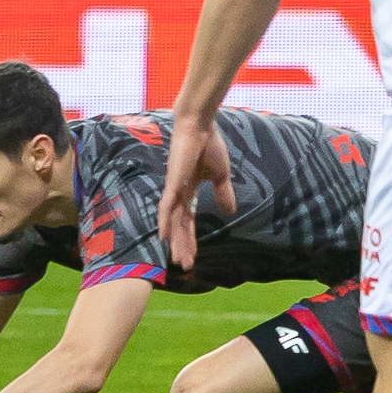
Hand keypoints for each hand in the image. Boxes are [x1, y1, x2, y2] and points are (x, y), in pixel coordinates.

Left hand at [158, 116, 233, 275]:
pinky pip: (166, 205)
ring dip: (176, 241)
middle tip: (184, 266)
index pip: (188, 220)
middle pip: (179, 226)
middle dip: (182, 246)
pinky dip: (163, 220)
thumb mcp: (219, 175)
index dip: (190, 239)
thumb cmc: (209, 145)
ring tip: (178, 260)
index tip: (192, 257)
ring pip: (173, 221)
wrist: (200, 126)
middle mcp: (178, 193)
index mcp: (189, 191)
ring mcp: (173, 188)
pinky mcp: (173, 182)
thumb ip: (222, 193)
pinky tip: (162, 236)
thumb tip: (229, 211)